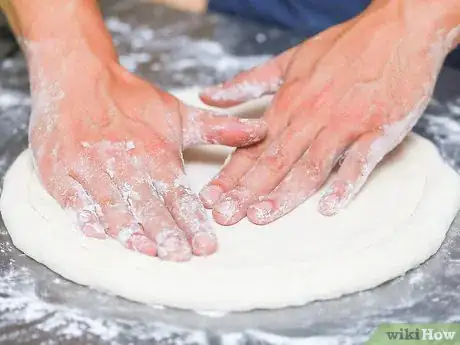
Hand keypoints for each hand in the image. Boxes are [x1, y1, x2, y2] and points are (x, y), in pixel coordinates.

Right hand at [28, 48, 266, 260]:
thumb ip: (218, 129)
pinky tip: (98, 233)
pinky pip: (73, 195)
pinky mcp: (61, 168)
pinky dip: (85, 214)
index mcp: (156, 151)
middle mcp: (126, 161)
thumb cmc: (131, 100)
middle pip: (149, 204)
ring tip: (148, 251)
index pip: (179, 194)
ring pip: (113, 203)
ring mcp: (92, 165)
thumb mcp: (178, 113)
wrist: (78, 75)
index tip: (207, 245)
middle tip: (181, 256)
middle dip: (166, 232)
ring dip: (131, 229)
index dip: (194, 221)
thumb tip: (261, 131)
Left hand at [199, 0, 459, 224]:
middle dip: (246, 191)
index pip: (252, 146)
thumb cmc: (343, 45)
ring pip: (310, 166)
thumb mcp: (288, 60)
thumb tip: (208, 96)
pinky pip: (360, 161)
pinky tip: (329, 208)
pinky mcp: (378, 129)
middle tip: (224, 217)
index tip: (210, 198)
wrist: (400, 27)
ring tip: (260, 217)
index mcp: (288, 102)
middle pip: (274, 161)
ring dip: (284, 194)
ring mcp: (345, 124)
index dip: (229, 174)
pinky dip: (345, 185)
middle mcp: (312, 116)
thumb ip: (247, 82)